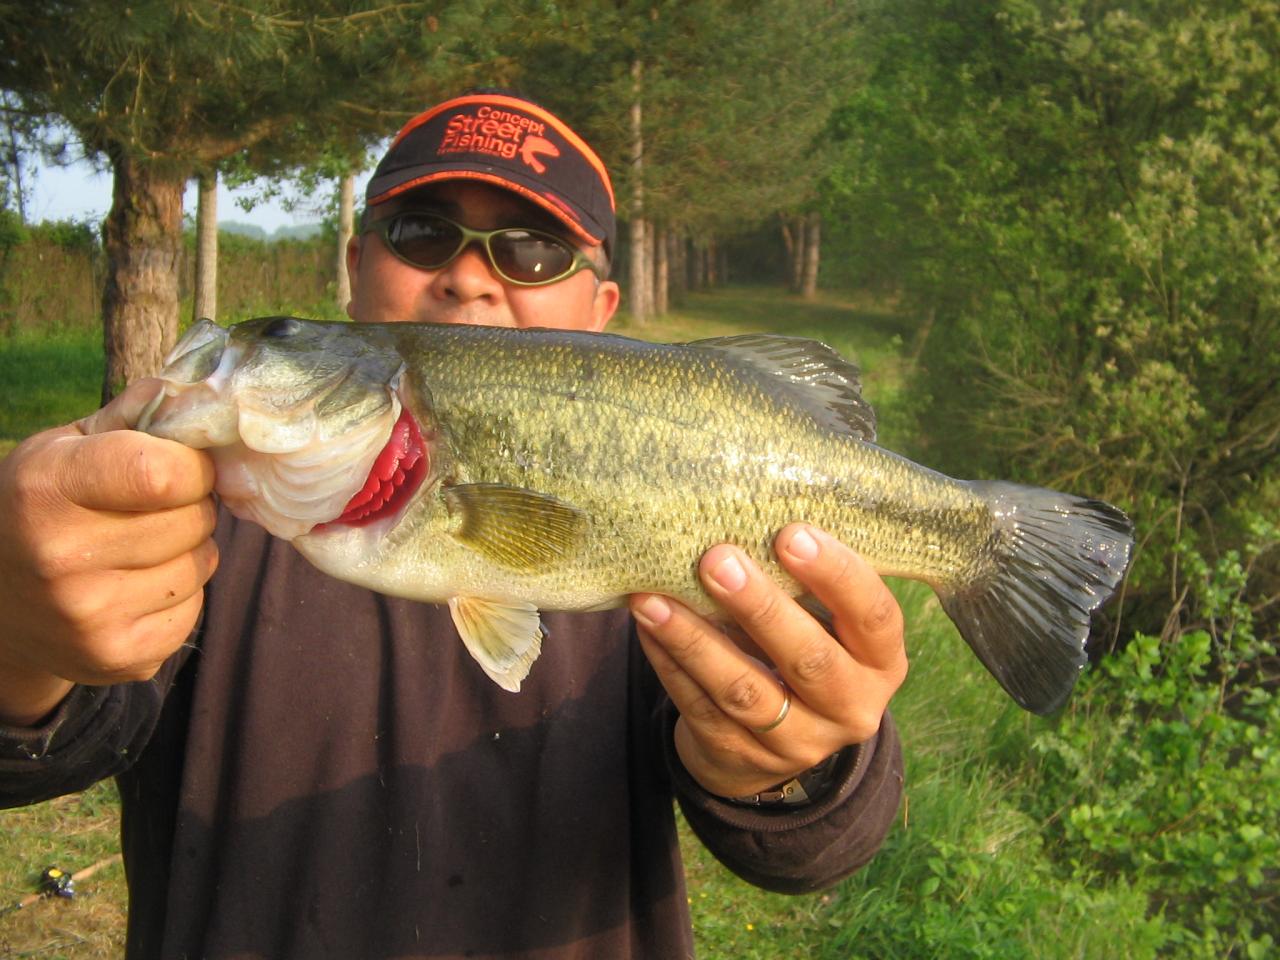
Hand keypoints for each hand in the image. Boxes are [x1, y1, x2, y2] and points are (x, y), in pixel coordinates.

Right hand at [0, 380, 218, 724]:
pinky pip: (195, 611)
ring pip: (202, 564)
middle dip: (190, 506)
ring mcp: (89, 616)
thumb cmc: (46, 505)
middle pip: (194, 519)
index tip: (180, 465)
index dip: (190, 465)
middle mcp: (62, 557)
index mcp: (47, 489)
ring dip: (188, 551)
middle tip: (151, 510)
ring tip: (140, 548)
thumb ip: (136, 415)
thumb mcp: (68, 446)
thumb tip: (202, 389)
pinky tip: (137, 587)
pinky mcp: (120, 658)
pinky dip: (181, 595)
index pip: (163, 472)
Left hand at [631, 524, 906, 798]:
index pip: (874, 617)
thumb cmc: (803, 647)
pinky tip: (647, 626)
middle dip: (760, 607)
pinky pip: (701, 708)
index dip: (837, 576)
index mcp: (882, 662)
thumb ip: (804, 584)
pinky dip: (670, 664)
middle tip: (716, 559)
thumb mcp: (826, 622)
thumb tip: (744, 516)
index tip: (792, 534)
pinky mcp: (742, 757)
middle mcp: (851, 707)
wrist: (775, 740)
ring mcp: (798, 741)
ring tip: (654, 599)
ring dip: (695, 640)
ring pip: (744, 691)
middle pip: (809, 659)